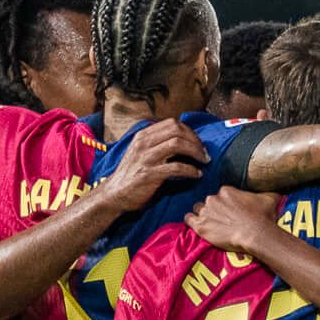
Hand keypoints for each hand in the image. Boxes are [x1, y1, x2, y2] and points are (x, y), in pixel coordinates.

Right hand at [94, 118, 208, 215]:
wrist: (114, 195)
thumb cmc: (132, 175)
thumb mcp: (141, 153)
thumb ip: (157, 144)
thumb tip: (184, 141)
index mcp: (143, 136)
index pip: (172, 124)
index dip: (190, 132)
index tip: (199, 143)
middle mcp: (143, 143)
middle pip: (177, 130)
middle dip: (195, 141)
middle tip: (204, 153)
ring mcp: (145, 158)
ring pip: (177, 144)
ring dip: (195, 152)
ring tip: (203, 161)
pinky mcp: (148, 174)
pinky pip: (176, 167)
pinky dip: (190, 170)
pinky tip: (197, 174)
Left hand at [187, 188, 281, 257]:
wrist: (256, 234)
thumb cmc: (264, 217)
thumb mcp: (270, 198)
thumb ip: (268, 191)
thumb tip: (275, 187)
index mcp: (226, 190)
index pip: (221, 194)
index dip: (225, 203)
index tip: (231, 210)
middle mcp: (213, 198)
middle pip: (208, 201)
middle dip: (214, 209)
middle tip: (223, 219)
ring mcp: (205, 212)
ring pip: (198, 209)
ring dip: (203, 215)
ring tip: (211, 223)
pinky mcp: (200, 226)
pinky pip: (188, 219)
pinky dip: (191, 221)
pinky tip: (196, 224)